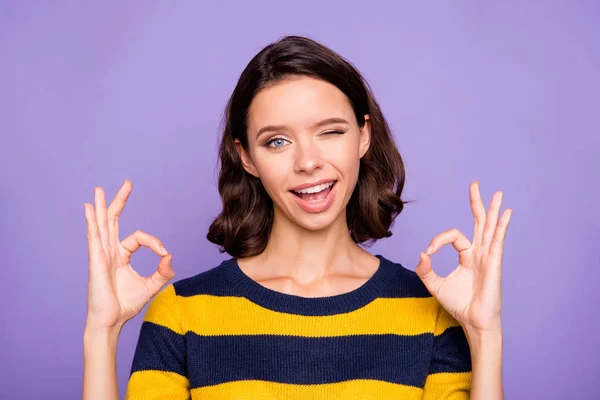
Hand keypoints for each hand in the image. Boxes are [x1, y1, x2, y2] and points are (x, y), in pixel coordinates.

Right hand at [83, 180, 173, 331]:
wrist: (111, 322)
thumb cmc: (126, 305)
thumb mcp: (152, 286)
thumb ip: (163, 271)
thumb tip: (170, 256)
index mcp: (121, 256)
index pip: (138, 237)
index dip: (154, 242)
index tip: (164, 253)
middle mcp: (109, 252)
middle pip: (113, 220)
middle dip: (120, 201)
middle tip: (128, 183)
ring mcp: (101, 255)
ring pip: (101, 224)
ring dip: (100, 206)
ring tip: (98, 189)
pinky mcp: (96, 261)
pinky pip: (94, 237)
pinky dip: (91, 222)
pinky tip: (88, 208)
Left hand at [415, 181, 512, 333]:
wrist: (473, 322)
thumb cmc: (459, 305)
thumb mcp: (435, 285)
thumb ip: (425, 270)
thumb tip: (421, 253)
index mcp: (466, 256)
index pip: (453, 236)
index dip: (438, 240)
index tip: (428, 252)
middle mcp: (479, 253)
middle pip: (478, 222)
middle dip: (476, 203)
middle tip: (475, 183)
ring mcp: (488, 256)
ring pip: (489, 227)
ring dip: (492, 209)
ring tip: (497, 192)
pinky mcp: (494, 263)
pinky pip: (497, 240)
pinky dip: (501, 226)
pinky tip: (506, 212)